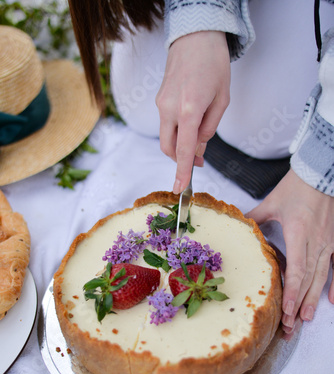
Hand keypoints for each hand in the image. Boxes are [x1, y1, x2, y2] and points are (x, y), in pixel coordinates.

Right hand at [156, 31, 230, 193]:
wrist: (194, 37)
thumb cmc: (213, 65)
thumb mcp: (221, 100)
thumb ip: (209, 129)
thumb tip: (197, 149)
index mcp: (190, 109)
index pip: (183, 149)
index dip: (182, 172)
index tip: (179, 189)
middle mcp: (170, 109)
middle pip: (169, 148)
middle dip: (181, 160)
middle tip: (199, 161)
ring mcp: (161, 104)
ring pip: (166, 137)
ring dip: (179, 146)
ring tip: (198, 140)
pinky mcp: (159, 99)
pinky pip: (166, 124)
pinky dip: (177, 131)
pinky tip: (190, 123)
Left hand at [246, 169, 333, 331]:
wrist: (322, 172)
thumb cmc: (297, 186)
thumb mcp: (273, 202)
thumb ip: (255, 218)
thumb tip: (239, 228)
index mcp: (298, 232)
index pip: (297, 268)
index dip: (292, 291)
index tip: (287, 310)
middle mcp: (316, 241)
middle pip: (309, 279)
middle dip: (299, 303)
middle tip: (291, 325)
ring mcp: (329, 242)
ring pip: (322, 276)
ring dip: (313, 299)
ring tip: (306, 319)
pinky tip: (332, 301)